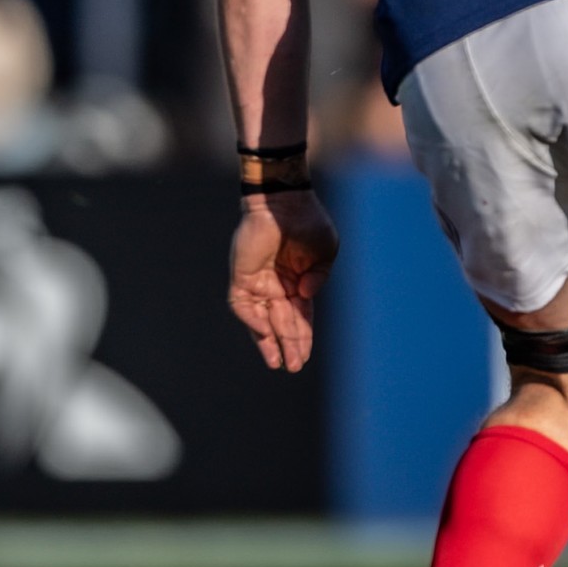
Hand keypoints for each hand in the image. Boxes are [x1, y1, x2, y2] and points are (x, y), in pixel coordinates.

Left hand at [228, 190, 338, 371]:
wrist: (284, 199)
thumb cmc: (308, 220)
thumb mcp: (325, 252)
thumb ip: (319, 276)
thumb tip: (304, 297)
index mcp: (297, 281)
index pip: (299, 316)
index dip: (302, 336)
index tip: (304, 357)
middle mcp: (276, 285)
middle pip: (281, 323)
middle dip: (288, 344)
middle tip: (293, 367)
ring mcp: (258, 282)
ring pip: (261, 320)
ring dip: (268, 340)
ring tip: (277, 362)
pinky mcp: (242, 276)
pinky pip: (242, 304)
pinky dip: (252, 319)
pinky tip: (265, 333)